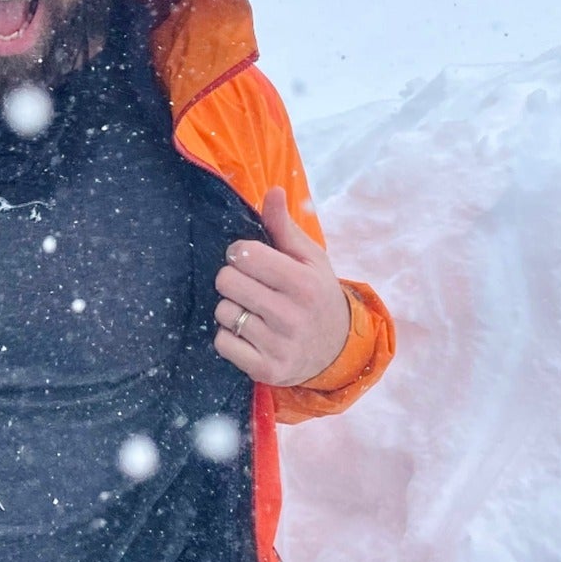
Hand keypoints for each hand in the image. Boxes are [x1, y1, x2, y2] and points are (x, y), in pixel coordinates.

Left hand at [212, 187, 350, 386]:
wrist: (337, 350)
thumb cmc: (316, 294)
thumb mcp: (310, 259)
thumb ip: (284, 226)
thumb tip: (272, 191)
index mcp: (303, 283)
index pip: (245, 254)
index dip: (240, 252)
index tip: (250, 258)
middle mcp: (292, 315)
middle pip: (227, 281)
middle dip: (231, 278)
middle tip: (248, 284)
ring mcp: (279, 345)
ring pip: (223, 312)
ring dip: (230, 308)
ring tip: (252, 310)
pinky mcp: (267, 370)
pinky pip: (222, 343)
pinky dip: (228, 337)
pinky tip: (248, 333)